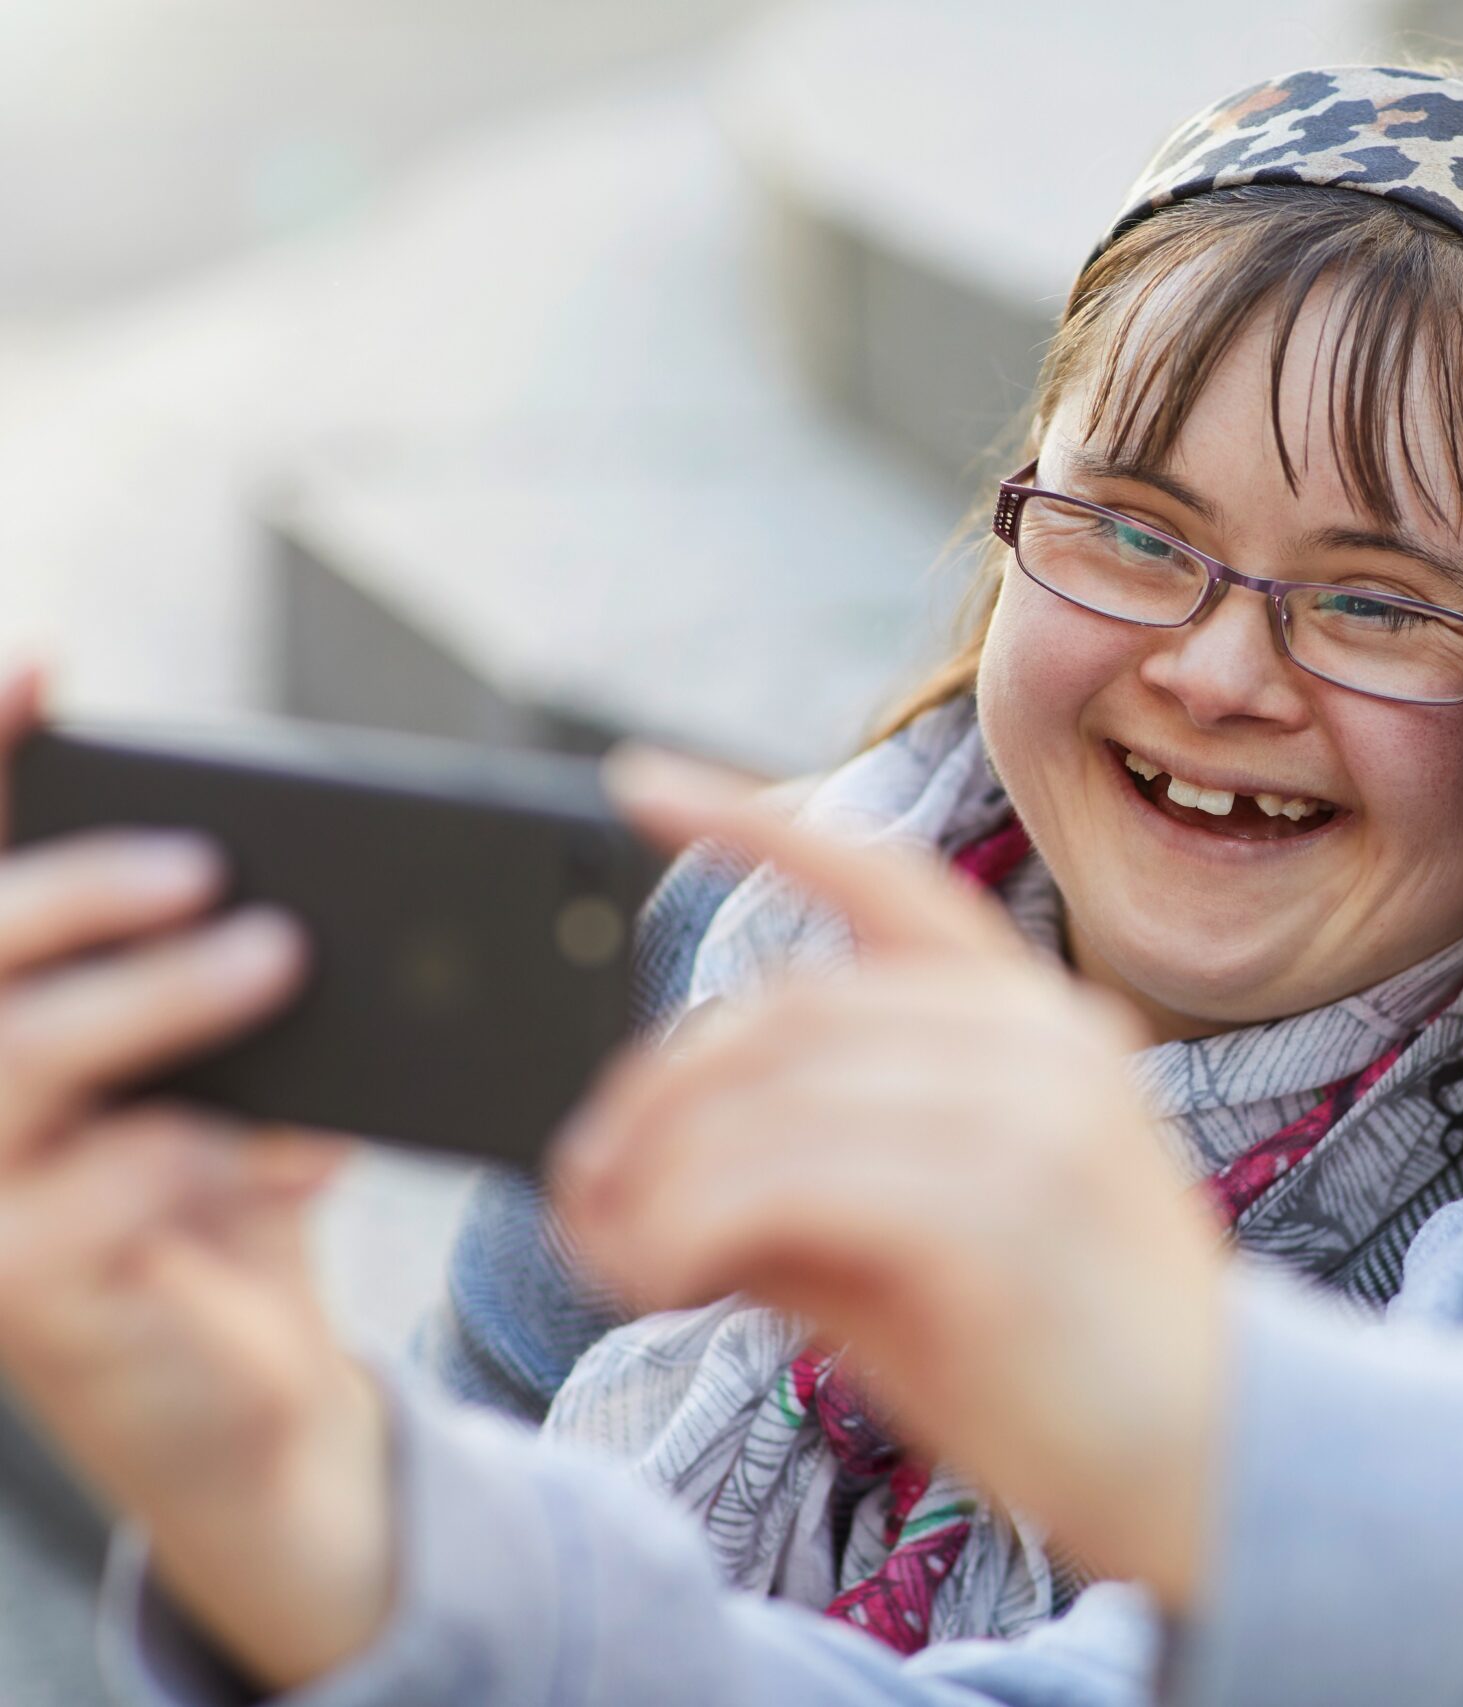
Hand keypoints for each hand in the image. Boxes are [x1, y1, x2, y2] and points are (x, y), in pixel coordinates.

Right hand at [0, 665, 390, 1689]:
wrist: (257, 1402)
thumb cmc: (235, 1204)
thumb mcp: (240, 1072)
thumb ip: (235, 976)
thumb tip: (305, 893)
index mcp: (4, 1018)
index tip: (42, 662)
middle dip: (74, 889)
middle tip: (206, 863)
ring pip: (15, 1063)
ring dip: (152, 1000)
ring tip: (278, 957)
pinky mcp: (27, 1294)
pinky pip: (88, 1199)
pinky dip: (203, 1156)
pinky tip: (299, 1153)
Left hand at [558, 747, 1230, 1606]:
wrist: (1216, 1466)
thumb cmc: (1056, 1359)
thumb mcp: (918, 1240)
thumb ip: (804, 1171)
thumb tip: (623, 1164)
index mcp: (1035, 1018)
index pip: (884, 881)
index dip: (755, 824)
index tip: (636, 783)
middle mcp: (1040, 1039)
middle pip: (783, 1015)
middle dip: (655, 1098)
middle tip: (585, 1187)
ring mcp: (1031, 1117)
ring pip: (771, 1101)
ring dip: (655, 1179)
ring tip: (614, 1255)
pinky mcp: (1003, 1211)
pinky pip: (785, 1187)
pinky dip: (687, 1230)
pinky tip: (664, 1281)